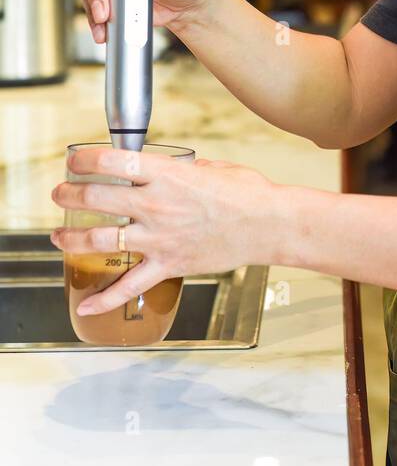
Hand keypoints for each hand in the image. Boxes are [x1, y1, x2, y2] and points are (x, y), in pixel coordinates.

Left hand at [50, 146, 283, 316]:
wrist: (269, 224)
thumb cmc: (247, 193)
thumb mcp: (211, 167)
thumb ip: (182, 169)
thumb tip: (168, 170)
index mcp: (167, 174)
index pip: (113, 161)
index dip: (85, 160)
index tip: (74, 161)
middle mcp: (157, 204)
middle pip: (97, 198)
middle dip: (70, 194)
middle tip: (61, 194)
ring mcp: (160, 237)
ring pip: (101, 240)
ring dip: (72, 238)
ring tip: (58, 235)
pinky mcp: (168, 264)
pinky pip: (129, 286)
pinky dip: (104, 299)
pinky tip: (85, 304)